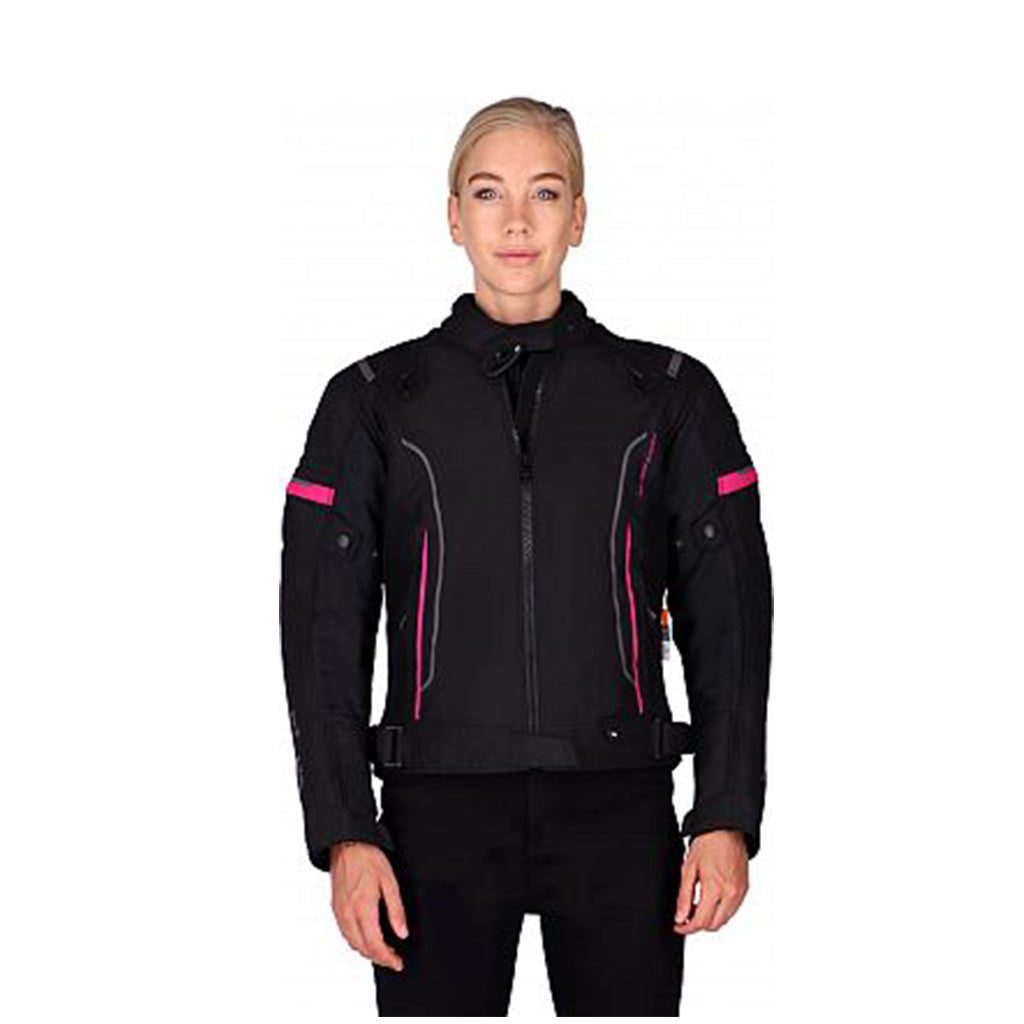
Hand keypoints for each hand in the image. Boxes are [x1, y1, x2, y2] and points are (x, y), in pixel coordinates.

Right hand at [330, 841, 408, 970]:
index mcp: (363, 909)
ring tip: (383, 949)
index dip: (387, 958)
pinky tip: (366, 936)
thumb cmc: (368, 858)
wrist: (346, 843)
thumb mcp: (390, 882)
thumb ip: (396, 910)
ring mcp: (339, 912)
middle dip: (378, 958)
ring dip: (367, 951)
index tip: (398, 962)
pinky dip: (356, 941)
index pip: (375, 945)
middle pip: (362, 949)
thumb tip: (402, 933)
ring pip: (352, 943)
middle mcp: (348, 914)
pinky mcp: (335, 907)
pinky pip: (345, 933)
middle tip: (393, 958)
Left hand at [673, 830, 748, 933]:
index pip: (701, 922)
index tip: (678, 926)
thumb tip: (680, 917)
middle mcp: (731, 894)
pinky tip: (710, 900)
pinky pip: (732, 910)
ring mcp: (740, 893)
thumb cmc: (708, 843)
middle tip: (686, 915)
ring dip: (710, 919)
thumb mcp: (688, 868)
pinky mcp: (745, 889)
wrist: (727, 829)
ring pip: (724, 920)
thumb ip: (684, 896)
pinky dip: (721, 911)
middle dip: (698, 925)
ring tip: (697, 906)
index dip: (687, 928)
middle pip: (714, 925)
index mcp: (715, 888)